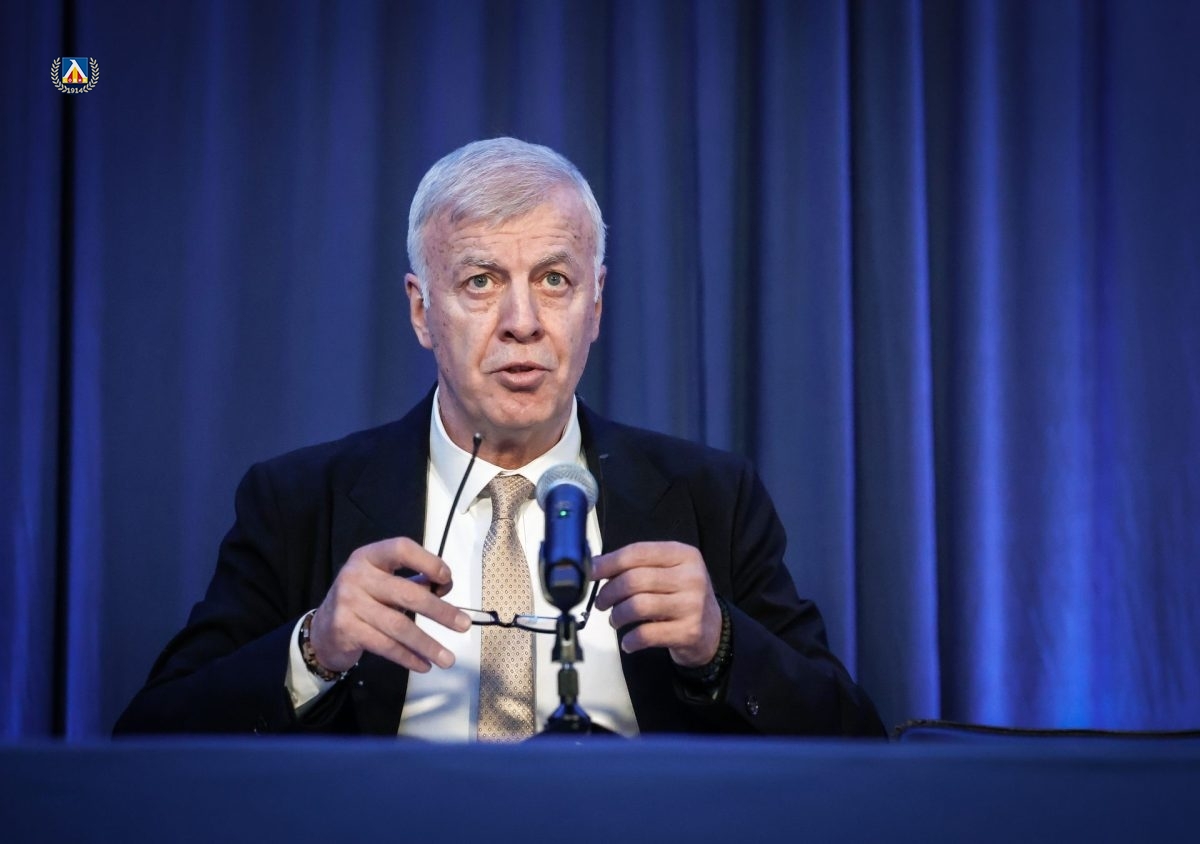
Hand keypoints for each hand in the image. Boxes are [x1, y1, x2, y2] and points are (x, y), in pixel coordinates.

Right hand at [308, 537, 471, 673]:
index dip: (428, 561)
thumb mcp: (382, 584)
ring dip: (427, 644)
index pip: (401, 549)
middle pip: (407, 592)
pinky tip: (423, 664)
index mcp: (369, 557)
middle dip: (440, 611)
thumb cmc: (362, 602)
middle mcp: (357, 575)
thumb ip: (413, 582)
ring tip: (447, 658)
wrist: (322, 631)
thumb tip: (445, 586)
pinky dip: (408, 657)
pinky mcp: (346, 629)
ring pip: (398, 625)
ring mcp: (349, 602)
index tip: (447, 580)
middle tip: (463, 625)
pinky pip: (385, 645)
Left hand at [591, 541, 721, 666]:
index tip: (592, 571)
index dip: (609, 562)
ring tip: (615, 620)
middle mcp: (691, 577)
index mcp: (684, 555)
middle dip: (609, 593)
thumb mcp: (668, 572)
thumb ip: (638, 566)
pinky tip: (628, 641)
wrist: (713, 630)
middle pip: (634, 580)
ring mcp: (692, 605)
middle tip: (602, 602)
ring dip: (617, 616)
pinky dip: (630, 640)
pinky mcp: (689, 631)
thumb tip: (596, 566)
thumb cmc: (682, 597)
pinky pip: (647, 634)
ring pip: (637, 606)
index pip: (638, 553)